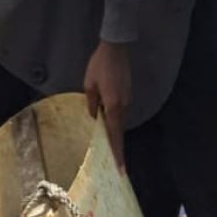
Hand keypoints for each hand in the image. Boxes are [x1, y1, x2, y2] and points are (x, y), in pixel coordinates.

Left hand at [83, 40, 130, 172]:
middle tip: (118, 167)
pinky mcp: (127, 95)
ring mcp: (127, 100)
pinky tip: (110, 128)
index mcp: (113, 105)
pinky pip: (121, 114)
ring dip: (117, 136)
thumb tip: (94, 118)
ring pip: (121, 123)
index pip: (114, 133)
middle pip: (120, 131)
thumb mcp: (89, 84)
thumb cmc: (99, 66)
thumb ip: (91, 102)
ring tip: (112, 152)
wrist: (115, 49)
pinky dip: (117, 124)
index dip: (117, 151)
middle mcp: (123, 106)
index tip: (120, 167)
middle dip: (118, 149)